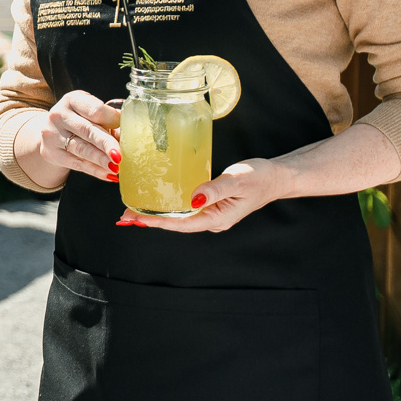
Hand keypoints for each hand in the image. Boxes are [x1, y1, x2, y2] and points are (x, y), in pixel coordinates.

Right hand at [16, 90, 120, 190]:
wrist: (51, 131)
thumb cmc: (79, 121)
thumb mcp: (90, 113)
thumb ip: (108, 121)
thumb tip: (132, 136)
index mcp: (72, 100)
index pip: (95, 110)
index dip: (112, 120)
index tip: (127, 130)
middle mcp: (59, 115)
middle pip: (87, 130)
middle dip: (106, 144)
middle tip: (120, 156)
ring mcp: (52, 134)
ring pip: (81, 149)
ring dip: (101, 160)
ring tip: (116, 168)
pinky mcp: (50, 153)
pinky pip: (76, 164)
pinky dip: (95, 170)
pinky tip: (108, 175)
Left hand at [121, 157, 291, 232]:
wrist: (276, 177)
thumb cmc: (259, 177)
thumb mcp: (237, 180)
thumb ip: (214, 189)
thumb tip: (194, 198)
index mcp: (217, 218)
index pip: (181, 224)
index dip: (157, 221)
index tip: (136, 218)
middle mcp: (211, 220)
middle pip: (175, 223)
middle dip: (150, 220)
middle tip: (124, 216)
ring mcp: (211, 213)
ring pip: (178, 217)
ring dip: (156, 214)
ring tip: (132, 211)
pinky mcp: (211, 204)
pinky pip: (185, 208)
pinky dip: (168, 206)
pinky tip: (156, 200)